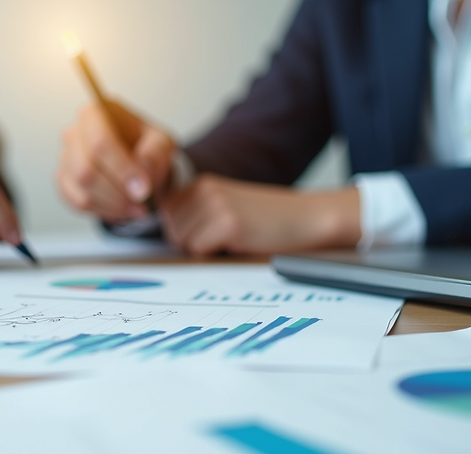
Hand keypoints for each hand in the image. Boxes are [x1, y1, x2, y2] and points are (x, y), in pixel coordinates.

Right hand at [57, 101, 176, 221]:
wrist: (138, 160)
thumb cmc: (145, 146)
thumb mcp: (162, 142)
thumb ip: (156, 152)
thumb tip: (143, 167)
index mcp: (97, 113)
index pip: (100, 143)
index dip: (122, 170)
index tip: (144, 190)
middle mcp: (75, 133)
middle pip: (87, 171)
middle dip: (118, 194)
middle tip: (143, 204)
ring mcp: (66, 158)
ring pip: (82, 192)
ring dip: (113, 206)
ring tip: (137, 208)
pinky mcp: (64, 180)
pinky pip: (77, 203)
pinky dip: (103, 211)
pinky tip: (121, 208)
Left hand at [159, 174, 361, 255]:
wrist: (306, 217)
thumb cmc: (266, 219)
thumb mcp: (225, 205)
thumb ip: (194, 212)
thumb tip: (165, 232)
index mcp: (201, 183)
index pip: (166, 215)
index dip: (185, 230)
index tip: (209, 230)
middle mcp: (204, 189)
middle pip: (171, 230)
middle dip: (193, 241)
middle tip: (225, 237)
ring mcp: (215, 204)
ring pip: (183, 242)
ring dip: (206, 248)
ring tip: (234, 237)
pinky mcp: (227, 223)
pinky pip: (199, 251)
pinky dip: (217, 254)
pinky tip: (240, 241)